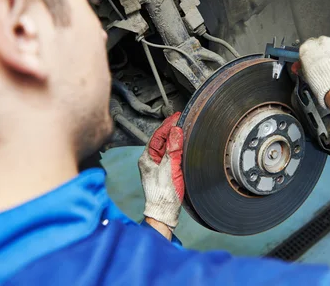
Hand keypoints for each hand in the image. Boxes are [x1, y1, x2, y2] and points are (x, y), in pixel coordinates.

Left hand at [138, 112, 183, 229]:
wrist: (163, 212)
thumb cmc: (163, 195)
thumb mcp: (170, 168)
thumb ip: (173, 149)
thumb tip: (176, 131)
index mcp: (147, 158)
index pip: (157, 135)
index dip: (168, 124)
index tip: (177, 117)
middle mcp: (149, 160)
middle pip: (161, 139)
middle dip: (171, 129)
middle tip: (181, 119)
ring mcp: (156, 166)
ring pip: (165, 146)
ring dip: (173, 137)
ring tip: (183, 129)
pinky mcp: (163, 172)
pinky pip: (169, 155)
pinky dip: (175, 147)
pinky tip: (182, 146)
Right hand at [300, 37, 329, 109]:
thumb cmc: (326, 87)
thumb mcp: (308, 78)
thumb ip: (303, 68)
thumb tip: (298, 67)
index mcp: (308, 48)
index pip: (310, 48)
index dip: (315, 57)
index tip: (318, 63)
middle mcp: (323, 42)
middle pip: (326, 45)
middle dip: (329, 55)